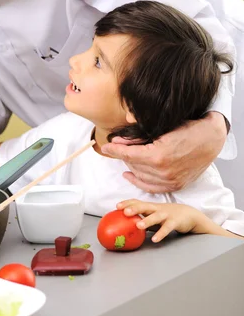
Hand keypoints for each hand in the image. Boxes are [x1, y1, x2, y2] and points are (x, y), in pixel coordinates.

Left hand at [102, 112, 226, 192]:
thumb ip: (136, 137)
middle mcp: (162, 171)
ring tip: (125, 158)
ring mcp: (169, 180)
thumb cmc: (187, 129)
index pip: (128, 154)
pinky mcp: (175, 185)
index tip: (105, 147)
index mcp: (157, 155)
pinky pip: (151, 187)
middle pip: (132, 164)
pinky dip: (138, 181)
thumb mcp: (160, 129)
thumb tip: (117, 141)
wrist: (210, 140)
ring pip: (140, 176)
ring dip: (130, 166)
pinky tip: (130, 174)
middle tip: (118, 147)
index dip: (114, 150)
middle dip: (123, 155)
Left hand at [117, 199, 208, 242]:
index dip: (127, 203)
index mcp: (151, 206)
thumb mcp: (154, 216)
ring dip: (147, 220)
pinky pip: (167, 228)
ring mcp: (166, 214)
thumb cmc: (167, 216)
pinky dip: (161, 233)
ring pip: (156, 216)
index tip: (117, 206)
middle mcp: (157, 208)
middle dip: (135, 208)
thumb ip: (142, 219)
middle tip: (125, 212)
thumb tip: (125, 227)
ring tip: (138, 225)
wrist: (189, 214)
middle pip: (145, 206)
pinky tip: (154, 239)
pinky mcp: (175, 222)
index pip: (138, 202)